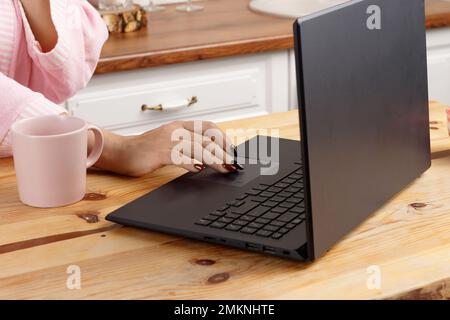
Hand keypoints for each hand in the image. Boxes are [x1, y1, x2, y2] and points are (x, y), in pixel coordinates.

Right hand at [91, 120, 236, 176]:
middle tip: (233, 163)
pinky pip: (182, 158)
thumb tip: (207, 154)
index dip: (223, 137)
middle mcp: (176, 130)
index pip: (208, 126)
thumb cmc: (145, 150)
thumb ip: (185, 144)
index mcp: (179, 126)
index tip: (232, 150)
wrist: (120, 151)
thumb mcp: (168, 142)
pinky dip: (193, 164)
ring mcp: (168, 140)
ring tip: (225, 168)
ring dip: (215, 159)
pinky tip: (200, 170)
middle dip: (224, 152)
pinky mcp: (161, 153)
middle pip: (207, 139)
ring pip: (198, 148)